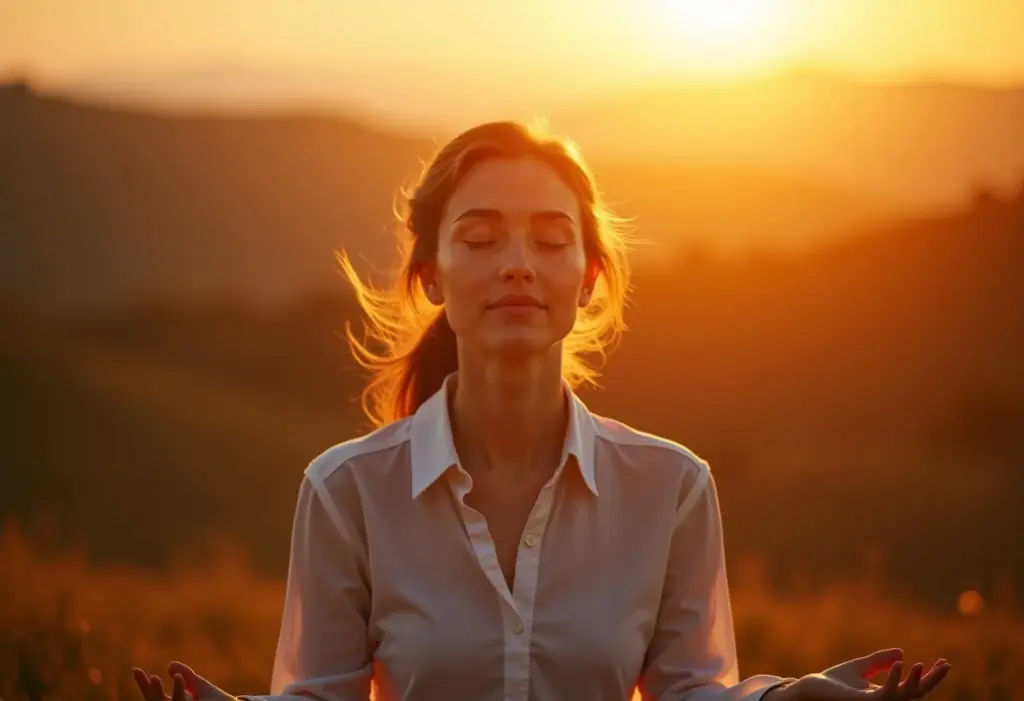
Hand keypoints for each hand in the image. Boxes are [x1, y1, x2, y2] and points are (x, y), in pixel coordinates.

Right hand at [132, 662, 236, 700]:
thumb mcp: (201, 688)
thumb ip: (187, 676)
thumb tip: (170, 664)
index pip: (154, 696)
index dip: (144, 685)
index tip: (135, 670)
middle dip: (154, 692)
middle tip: (154, 677)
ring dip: (176, 693)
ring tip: (179, 677)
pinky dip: (185, 698)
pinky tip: (190, 693)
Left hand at [772, 648, 950, 699]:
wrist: (813, 687)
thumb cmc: (835, 681)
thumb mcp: (862, 666)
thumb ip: (880, 661)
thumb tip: (902, 652)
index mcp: (885, 694)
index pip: (913, 688)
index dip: (930, 676)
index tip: (944, 662)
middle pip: (916, 694)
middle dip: (932, 680)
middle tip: (946, 665)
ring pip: (904, 696)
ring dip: (915, 681)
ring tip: (922, 664)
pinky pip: (885, 693)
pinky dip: (894, 679)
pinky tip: (901, 664)